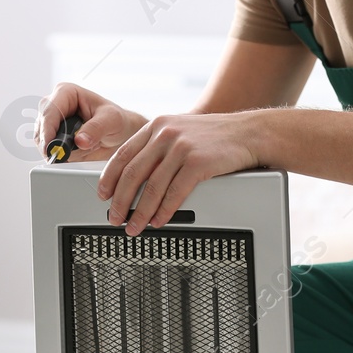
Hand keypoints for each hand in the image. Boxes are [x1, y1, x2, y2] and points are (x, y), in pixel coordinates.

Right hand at [35, 83, 146, 162]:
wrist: (120, 133)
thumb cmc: (117, 120)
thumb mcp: (111, 121)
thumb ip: (96, 129)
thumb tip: (80, 140)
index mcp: (67, 93)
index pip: (50, 110)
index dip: (48, 129)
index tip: (51, 146)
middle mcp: (56, 105)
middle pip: (41, 125)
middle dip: (49, 142)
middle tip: (60, 156)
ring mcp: (53, 122)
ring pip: (41, 138)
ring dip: (55, 150)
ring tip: (78, 152)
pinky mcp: (54, 137)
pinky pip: (47, 148)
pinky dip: (58, 155)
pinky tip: (73, 155)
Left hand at [98, 113, 259, 235]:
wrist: (250, 132)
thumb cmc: (217, 137)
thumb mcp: (181, 131)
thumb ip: (159, 146)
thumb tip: (138, 174)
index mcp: (156, 126)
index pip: (123, 154)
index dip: (109, 178)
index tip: (103, 195)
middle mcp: (165, 134)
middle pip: (132, 172)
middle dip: (120, 201)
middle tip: (114, 218)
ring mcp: (181, 147)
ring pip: (151, 186)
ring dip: (140, 212)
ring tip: (134, 226)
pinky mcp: (198, 162)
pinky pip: (175, 193)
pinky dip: (164, 211)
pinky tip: (158, 221)